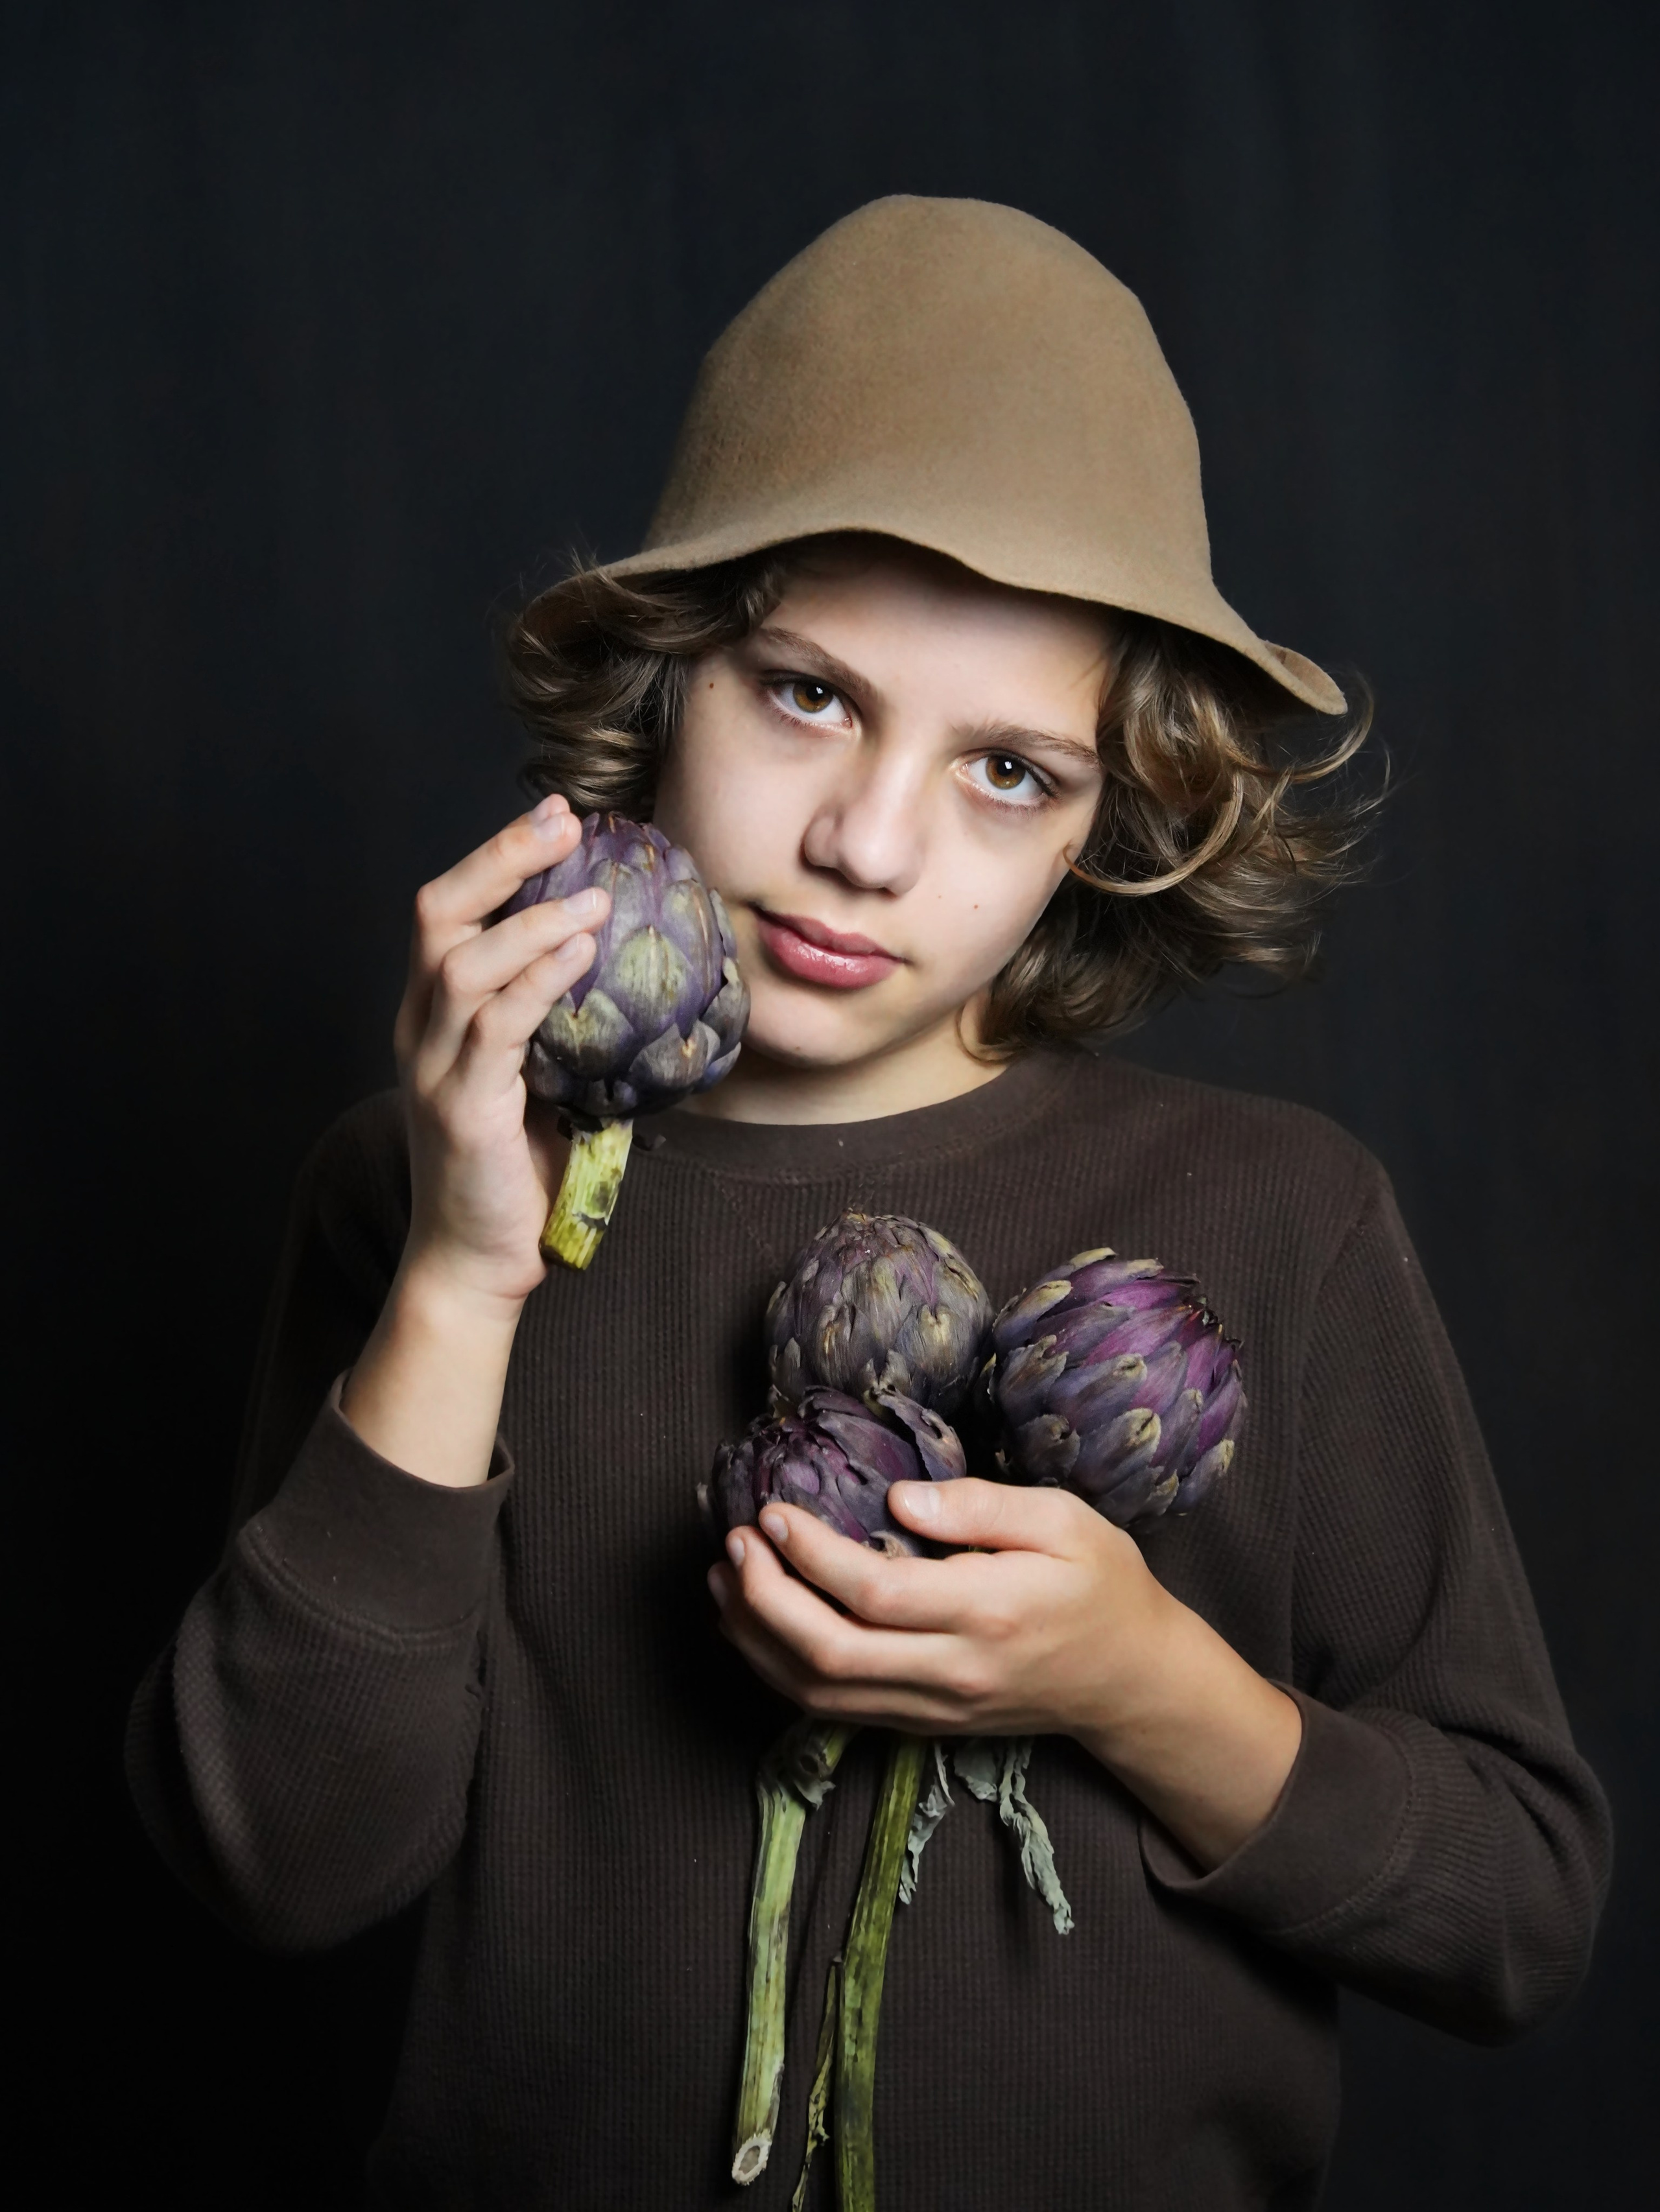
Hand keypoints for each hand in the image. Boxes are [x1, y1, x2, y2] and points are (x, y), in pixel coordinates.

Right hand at [339, 795, 607, 1487]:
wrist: (475, 1260)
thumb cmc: (513, 1168)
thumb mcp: (536, 1076)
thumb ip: (557, 1022)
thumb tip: (627, 965)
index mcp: (433, 1016)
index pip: (446, 911)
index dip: (495, 857)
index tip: (556, 818)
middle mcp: (420, 1031)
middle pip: (439, 915)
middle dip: (501, 859)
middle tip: (564, 824)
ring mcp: (434, 1069)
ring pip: (465, 967)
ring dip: (532, 923)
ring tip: (592, 897)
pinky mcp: (462, 1110)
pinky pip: (495, 1030)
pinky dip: (537, 983)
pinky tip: (580, 957)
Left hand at [708, 1477, 1168, 1737]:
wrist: (1131, 1680)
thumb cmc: (1101, 1585)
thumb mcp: (1065, 1521)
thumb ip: (981, 1506)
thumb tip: (898, 1501)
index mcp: (988, 1613)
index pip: (874, 1593)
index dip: (809, 1555)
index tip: (772, 1513)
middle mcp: (953, 1671)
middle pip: (830, 1654)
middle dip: (764, 1599)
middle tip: (734, 1542)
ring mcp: (933, 1707)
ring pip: (820, 1693)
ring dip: (757, 1639)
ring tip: (724, 1580)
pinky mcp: (921, 1724)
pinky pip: (835, 1709)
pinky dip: (781, 1671)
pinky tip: (756, 1626)